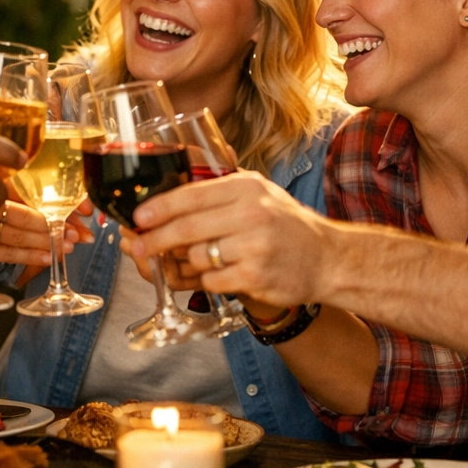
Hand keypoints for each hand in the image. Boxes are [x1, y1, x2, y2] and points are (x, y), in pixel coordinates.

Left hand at [123, 172, 337, 307]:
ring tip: (201, 260)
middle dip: (155, 240)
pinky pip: (212, 280)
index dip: (159, 208)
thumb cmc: (286, 226)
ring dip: (189, 262)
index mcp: (246, 188)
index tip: (138, 217)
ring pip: (197, 257)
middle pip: (186, 229)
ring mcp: (254, 247)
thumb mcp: (258, 195)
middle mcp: (251, 214)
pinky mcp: (255, 277)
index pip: (191, 196)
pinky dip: (209, 280)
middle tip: (138, 247)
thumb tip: (167, 200)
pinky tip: (222, 274)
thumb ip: (219, 194)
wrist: (328, 259)